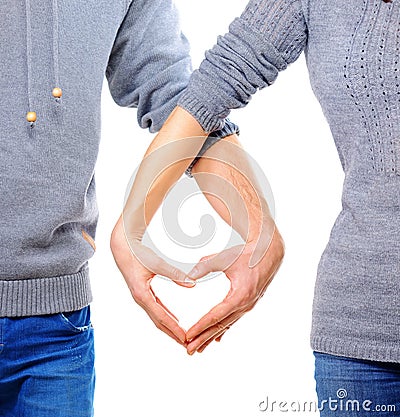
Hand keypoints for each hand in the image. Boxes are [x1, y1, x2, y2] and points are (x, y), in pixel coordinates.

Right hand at [110, 215, 195, 345]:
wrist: (123, 249)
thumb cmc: (138, 254)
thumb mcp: (157, 264)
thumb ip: (175, 274)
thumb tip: (192, 284)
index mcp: (142, 295)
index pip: (161, 317)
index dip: (174, 328)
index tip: (185, 338)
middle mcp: (141, 299)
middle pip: (159, 322)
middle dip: (173, 334)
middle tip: (187, 344)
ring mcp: (142, 297)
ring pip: (157, 317)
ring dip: (170, 327)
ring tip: (182, 337)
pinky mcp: (144, 293)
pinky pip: (156, 309)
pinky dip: (166, 316)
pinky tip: (174, 320)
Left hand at [185, 225, 284, 354]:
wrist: (268, 252)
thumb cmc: (246, 254)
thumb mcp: (225, 258)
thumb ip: (206, 266)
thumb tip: (189, 274)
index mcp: (239, 296)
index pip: (216, 316)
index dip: (201, 326)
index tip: (188, 336)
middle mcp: (245, 304)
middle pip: (221, 325)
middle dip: (204, 338)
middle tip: (188, 350)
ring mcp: (248, 305)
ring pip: (227, 325)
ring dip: (212, 337)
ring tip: (199, 348)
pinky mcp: (248, 303)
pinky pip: (233, 319)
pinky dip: (223, 330)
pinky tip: (217, 339)